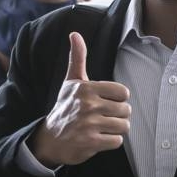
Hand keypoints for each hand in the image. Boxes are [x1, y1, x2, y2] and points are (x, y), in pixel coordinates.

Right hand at [29, 32, 130, 166]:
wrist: (50, 139)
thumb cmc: (65, 107)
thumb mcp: (71, 82)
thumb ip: (78, 58)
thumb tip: (75, 34)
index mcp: (86, 88)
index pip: (123, 92)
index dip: (118, 99)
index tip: (105, 102)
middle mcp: (88, 105)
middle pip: (126, 110)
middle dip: (118, 115)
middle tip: (102, 117)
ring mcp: (89, 124)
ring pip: (124, 126)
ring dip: (115, 129)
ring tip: (101, 127)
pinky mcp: (90, 142)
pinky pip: (117, 141)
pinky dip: (110, 142)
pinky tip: (98, 138)